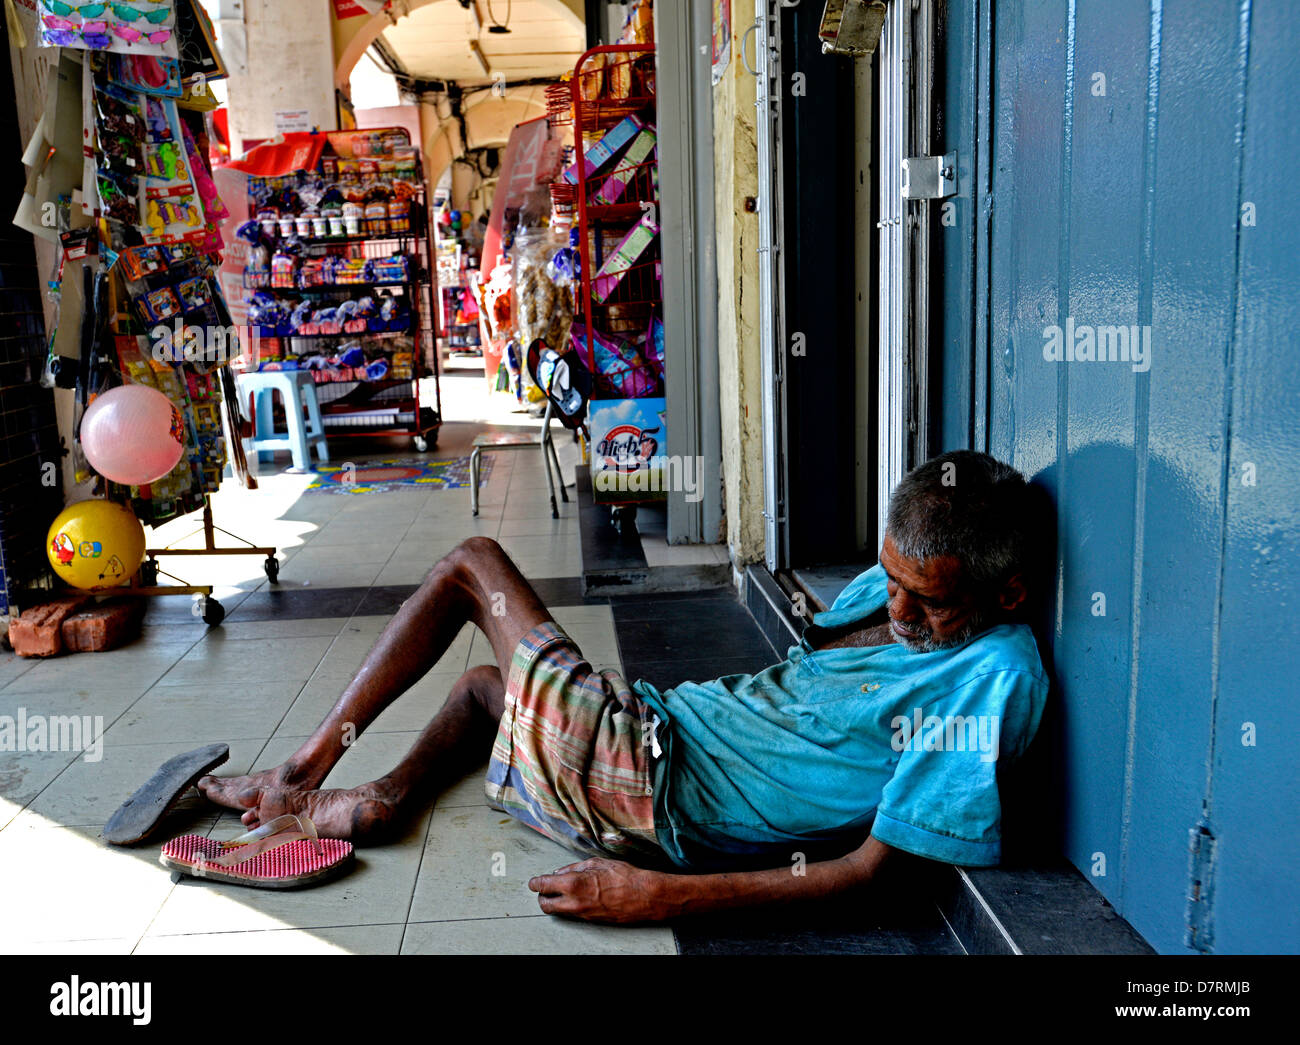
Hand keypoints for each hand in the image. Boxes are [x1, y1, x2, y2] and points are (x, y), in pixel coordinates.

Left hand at [528, 858, 670, 923]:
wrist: (643, 897)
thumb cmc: (624, 877)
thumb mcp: (597, 863)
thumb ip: (574, 867)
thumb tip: (560, 872)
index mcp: (573, 884)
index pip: (543, 885)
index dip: (535, 883)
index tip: (533, 882)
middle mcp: (573, 902)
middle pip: (545, 905)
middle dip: (542, 896)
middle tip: (544, 889)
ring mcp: (581, 914)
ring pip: (558, 911)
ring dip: (555, 902)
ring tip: (561, 892)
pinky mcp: (590, 920)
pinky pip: (572, 914)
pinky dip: (569, 906)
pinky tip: (578, 896)